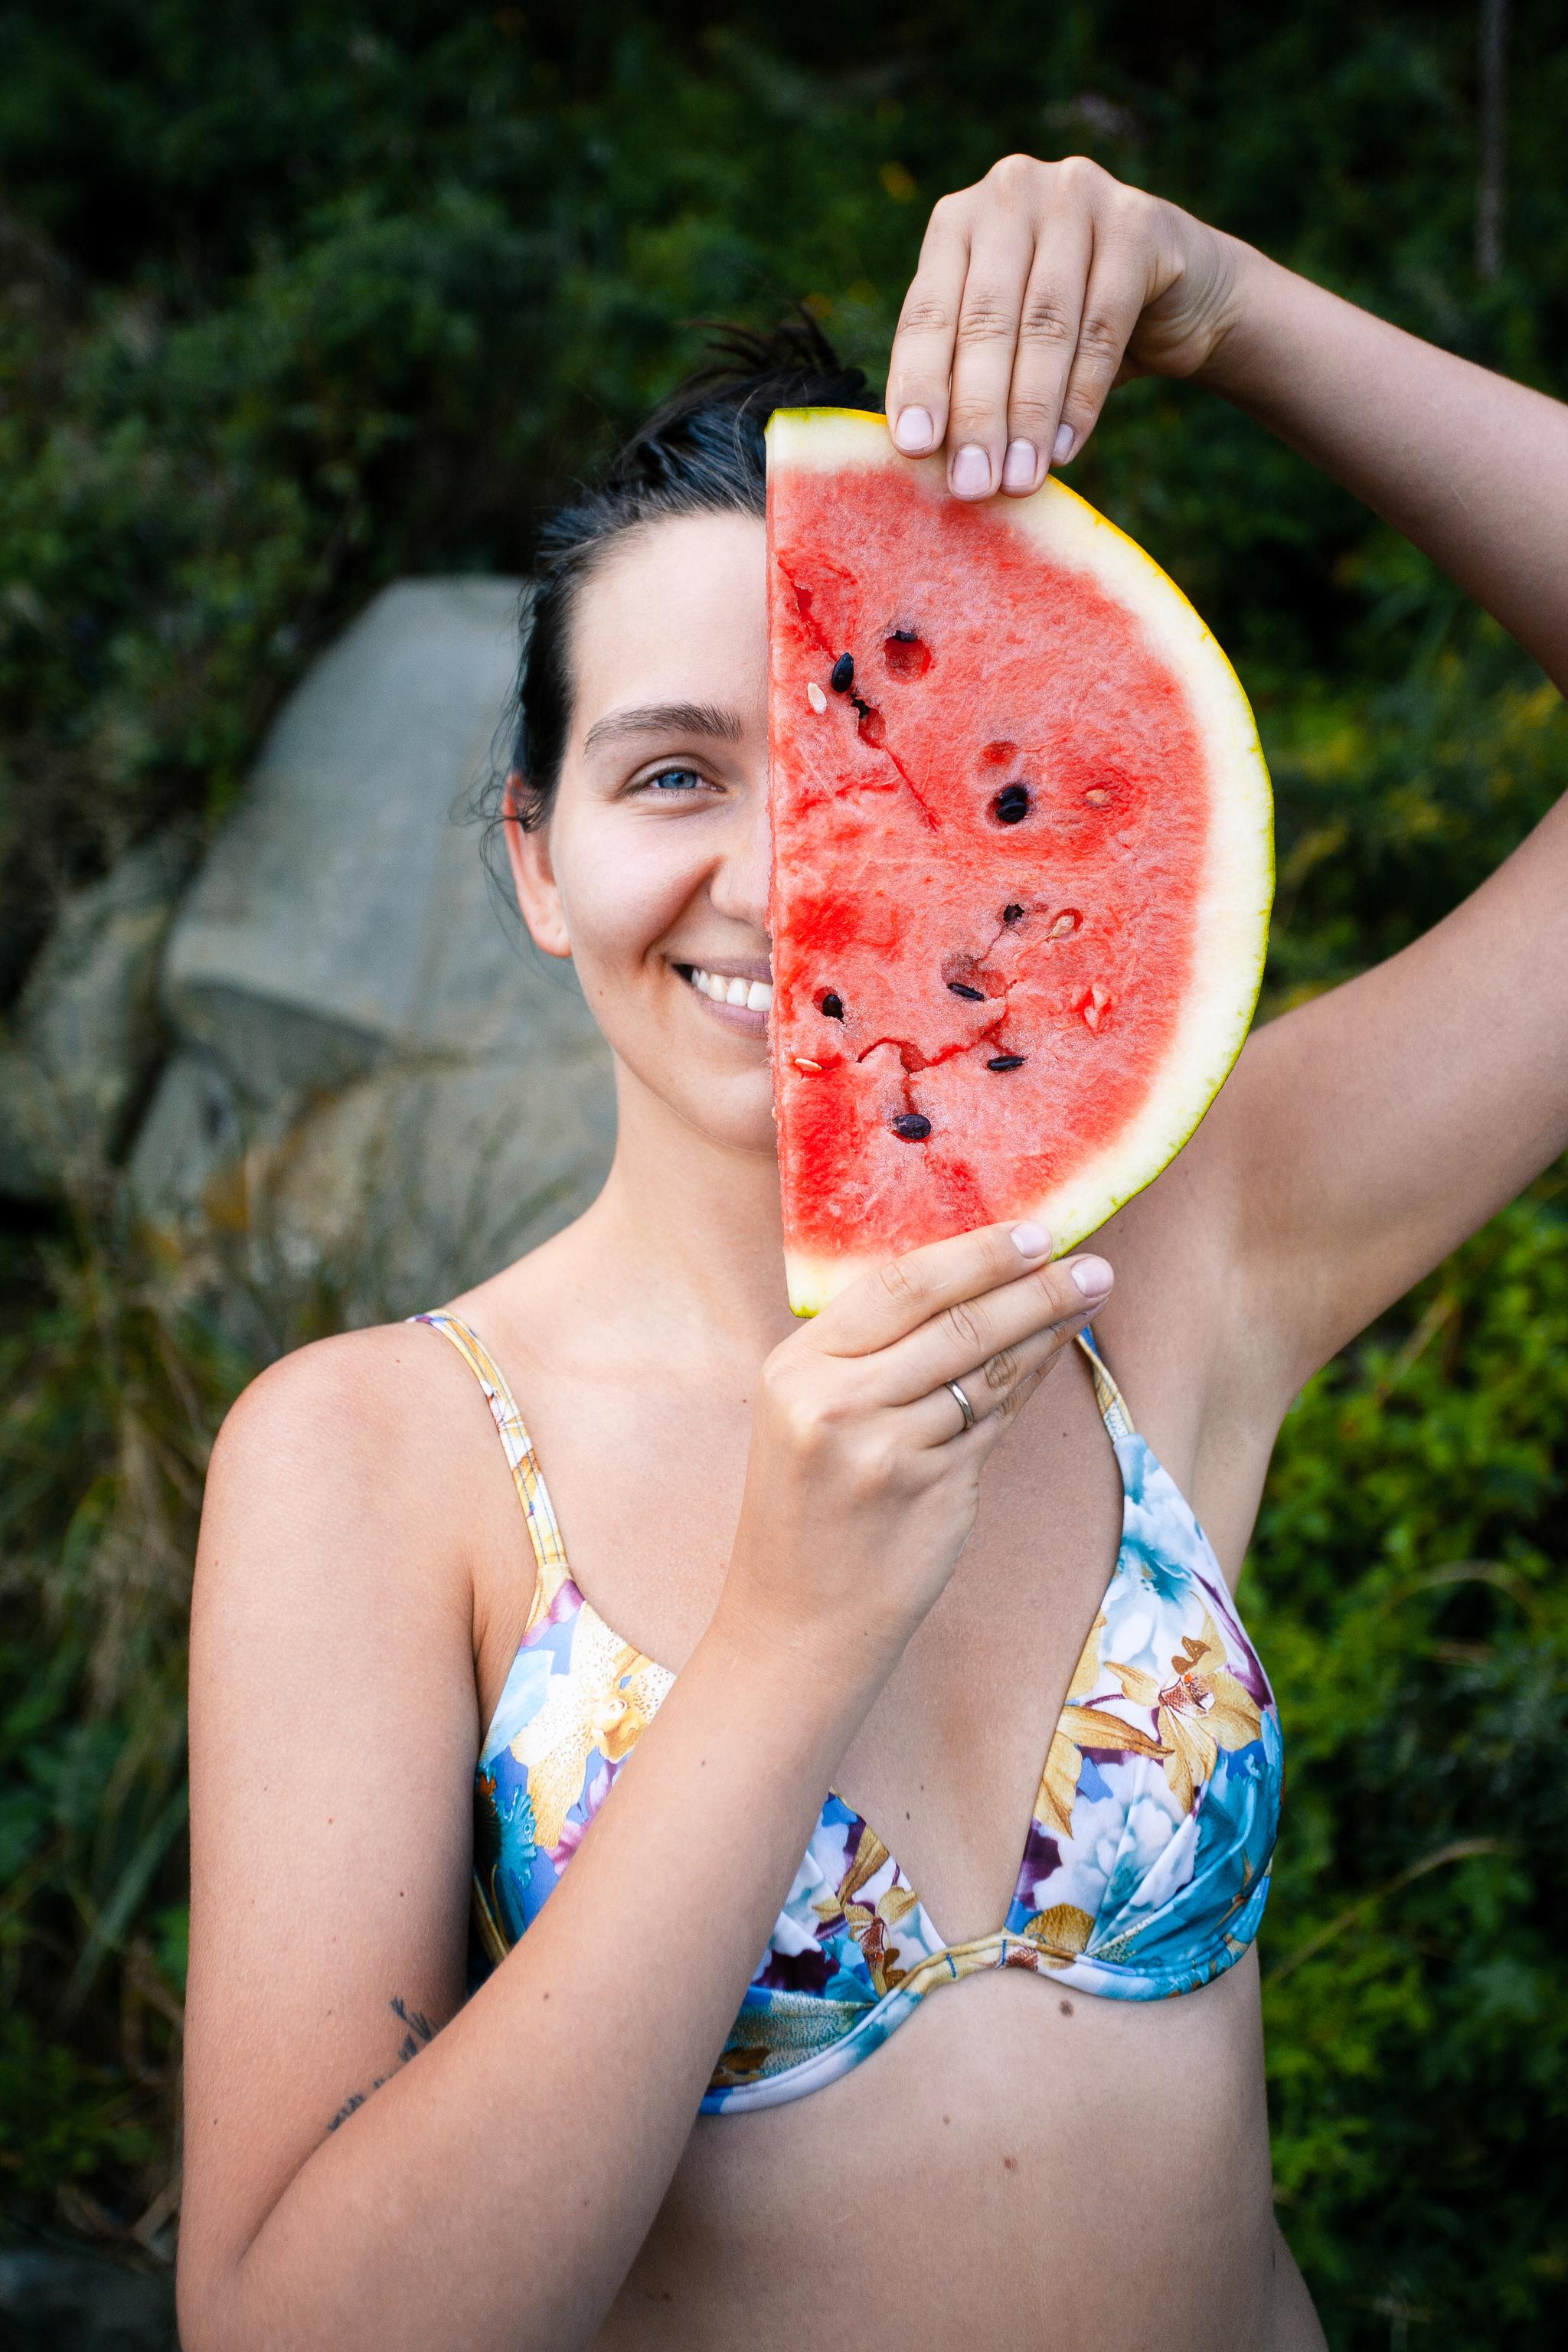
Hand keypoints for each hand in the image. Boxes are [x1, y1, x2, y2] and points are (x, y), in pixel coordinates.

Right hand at [714, 1222, 1111, 1681]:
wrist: (798, 1621)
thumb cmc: (807, 1510)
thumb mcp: (807, 1416)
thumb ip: (868, 1354)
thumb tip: (968, 1281)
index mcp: (795, 1369)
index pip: (896, 1288)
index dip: (973, 1255)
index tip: (1031, 1231)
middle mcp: (836, 1403)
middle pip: (953, 1323)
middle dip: (1031, 1284)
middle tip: (1087, 1259)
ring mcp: (887, 1451)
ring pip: (986, 1370)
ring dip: (1046, 1326)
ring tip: (1090, 1293)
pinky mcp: (933, 1491)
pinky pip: (996, 1421)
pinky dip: (1028, 1381)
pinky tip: (1053, 1354)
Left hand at [885, 152, 1238, 498]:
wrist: (1175, 296)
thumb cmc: (1067, 329)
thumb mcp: (1003, 343)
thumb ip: (960, 374)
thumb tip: (918, 453)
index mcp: (957, 221)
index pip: (927, 311)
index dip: (920, 382)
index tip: (913, 449)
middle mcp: (1011, 193)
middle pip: (986, 321)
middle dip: (978, 413)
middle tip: (973, 485)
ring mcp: (1077, 196)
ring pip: (1045, 326)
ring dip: (1029, 415)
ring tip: (1019, 481)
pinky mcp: (1138, 221)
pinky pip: (1104, 325)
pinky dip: (1082, 397)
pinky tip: (1064, 450)